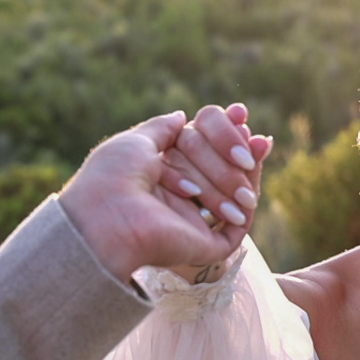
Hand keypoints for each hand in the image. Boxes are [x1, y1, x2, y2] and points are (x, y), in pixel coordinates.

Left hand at [58, 106, 273, 283]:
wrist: (108, 215)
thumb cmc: (113, 177)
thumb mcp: (136, 141)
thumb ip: (162, 129)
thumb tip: (182, 116)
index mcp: (157, 177)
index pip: (200, 152)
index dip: (222, 133)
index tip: (240, 113)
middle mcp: (176, 200)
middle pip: (218, 170)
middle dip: (234, 150)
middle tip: (248, 135)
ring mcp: (192, 225)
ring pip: (232, 195)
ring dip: (240, 172)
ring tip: (250, 152)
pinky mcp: (205, 247)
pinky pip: (238, 225)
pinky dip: (249, 198)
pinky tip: (251, 172)